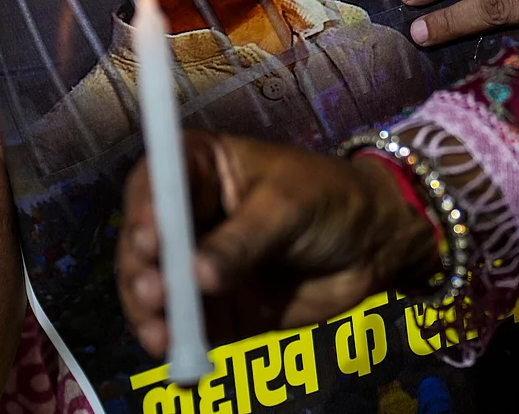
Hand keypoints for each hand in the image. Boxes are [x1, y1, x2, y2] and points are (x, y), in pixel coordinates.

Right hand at [116, 132, 437, 356]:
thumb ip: (244, 241)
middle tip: (154, 292)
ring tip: (162, 329)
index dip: (144, 211)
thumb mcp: (289, 208)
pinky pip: (182, 321)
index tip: (148, 240)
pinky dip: (174, 336)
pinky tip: (173, 349)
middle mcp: (189, 214)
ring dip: (151, 310)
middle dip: (143, 269)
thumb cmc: (333, 201)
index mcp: (202, 169)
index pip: (156, 183)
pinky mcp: (212, 303)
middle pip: (144, 241)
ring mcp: (196, 261)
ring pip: (154, 285)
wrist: (376, 244)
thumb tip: (197, 276)